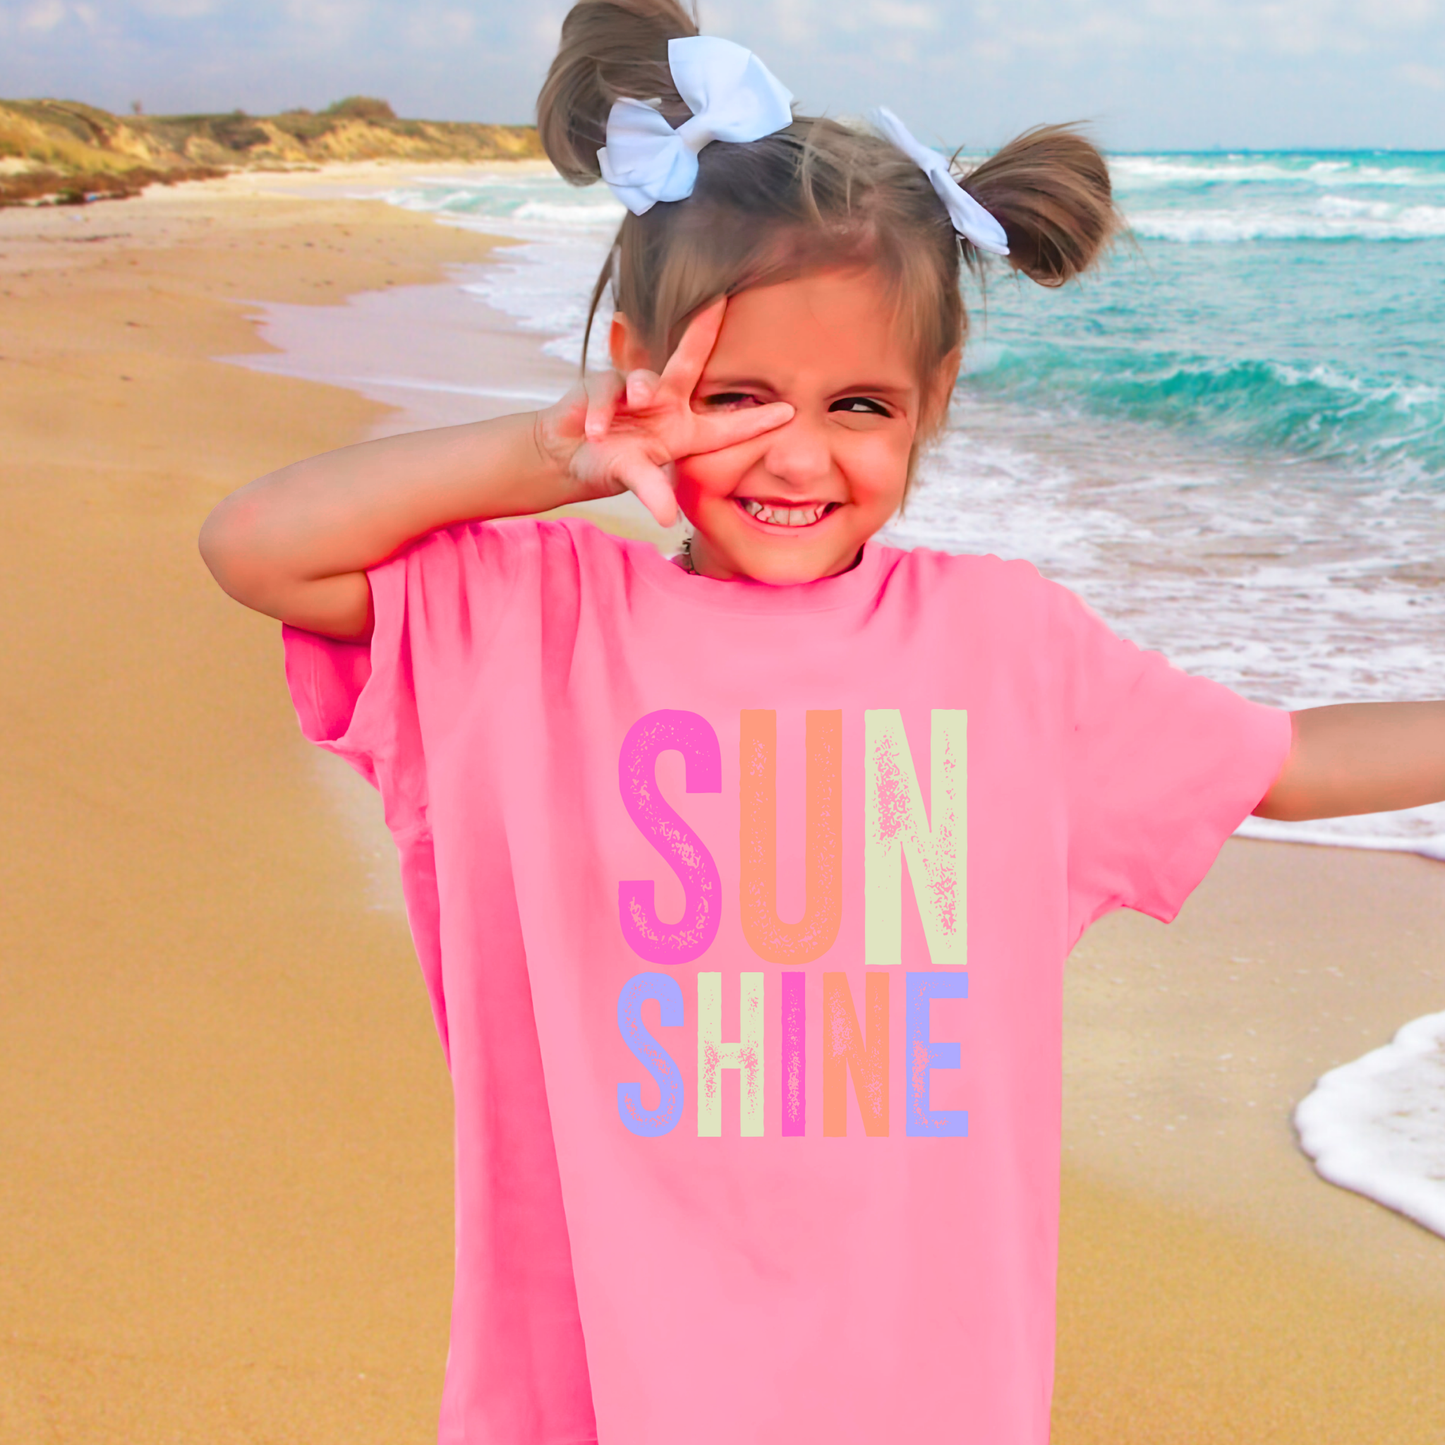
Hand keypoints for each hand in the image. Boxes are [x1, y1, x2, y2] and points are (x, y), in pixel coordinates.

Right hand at [533, 299, 793, 526]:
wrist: (569, 456)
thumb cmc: (613, 465)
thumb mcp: (636, 479)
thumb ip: (652, 492)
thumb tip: (666, 518)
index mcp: (686, 430)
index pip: (726, 425)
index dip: (756, 419)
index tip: (789, 412)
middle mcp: (665, 403)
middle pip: (688, 362)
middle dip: (703, 330)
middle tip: (718, 303)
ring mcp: (633, 391)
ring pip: (645, 380)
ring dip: (643, 387)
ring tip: (639, 401)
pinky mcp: (601, 386)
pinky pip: (605, 392)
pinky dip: (600, 413)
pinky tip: (595, 431)